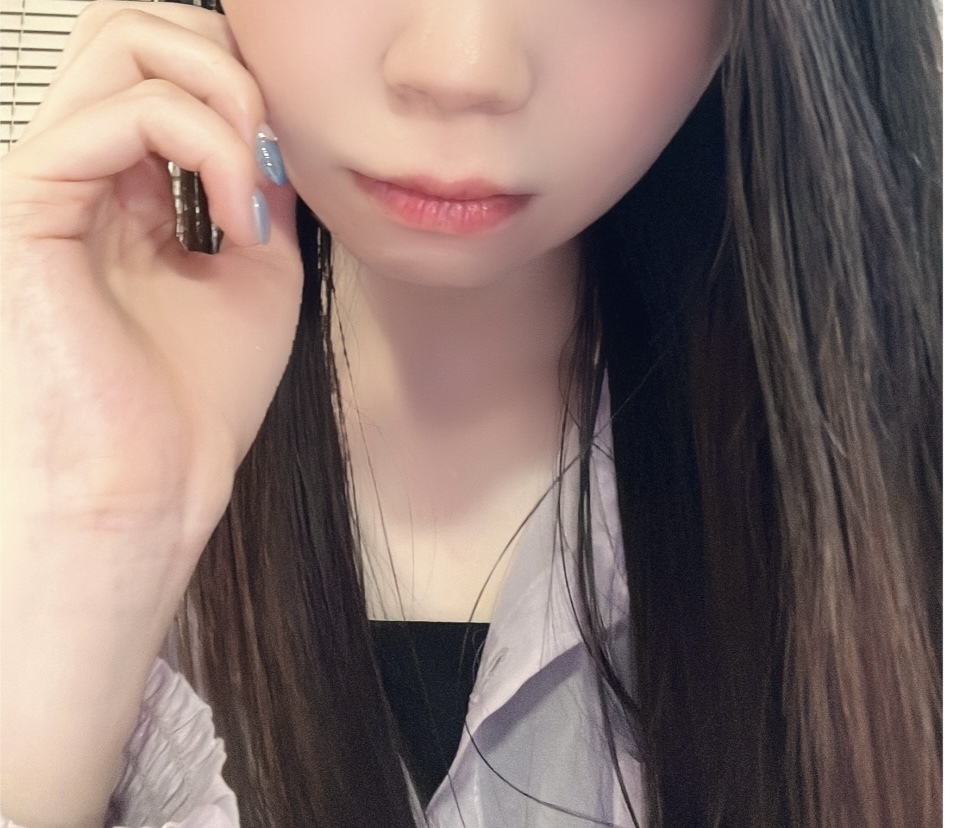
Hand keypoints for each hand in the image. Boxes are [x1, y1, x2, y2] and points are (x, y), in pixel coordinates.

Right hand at [1, 3, 301, 823]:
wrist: (149, 489)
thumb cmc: (192, 405)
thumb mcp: (255, 277)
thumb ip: (257, 192)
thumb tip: (270, 130)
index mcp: (121, 190)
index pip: (166, 70)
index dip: (243, 86)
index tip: (291, 161)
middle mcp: (76, 173)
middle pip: (135, 29)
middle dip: (230, 66)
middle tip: (274, 148)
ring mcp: (47, 181)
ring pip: (124, 42)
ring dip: (226, 98)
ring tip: (259, 189)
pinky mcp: (29, 205)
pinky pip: (123, 114)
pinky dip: (207, 149)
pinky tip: (240, 221)